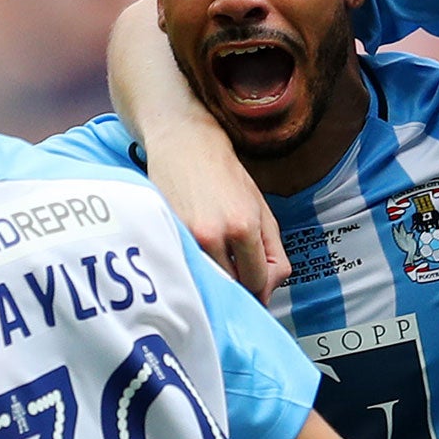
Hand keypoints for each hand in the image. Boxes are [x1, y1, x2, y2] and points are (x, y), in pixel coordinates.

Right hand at [146, 124, 289, 300]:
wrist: (184, 145)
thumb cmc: (225, 176)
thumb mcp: (262, 211)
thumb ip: (272, 253)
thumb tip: (266, 292)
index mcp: (244, 227)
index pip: (258, 282)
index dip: (261, 285)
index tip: (255, 276)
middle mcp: (213, 235)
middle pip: (232, 288)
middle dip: (239, 284)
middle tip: (237, 266)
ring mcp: (186, 237)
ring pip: (208, 284)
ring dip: (216, 280)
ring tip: (217, 257)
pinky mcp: (166, 235)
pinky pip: (186, 270)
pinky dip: (195, 269)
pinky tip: (198, 252)